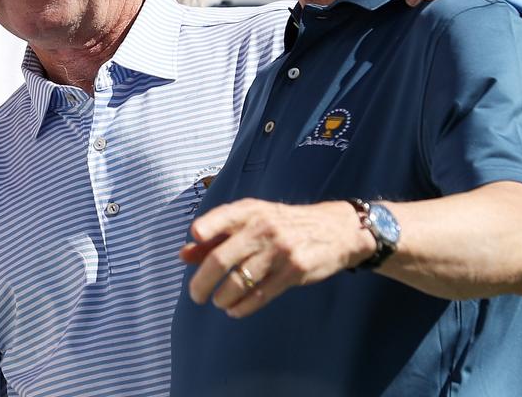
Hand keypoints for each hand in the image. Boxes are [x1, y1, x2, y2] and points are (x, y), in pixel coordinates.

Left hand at [180, 199, 373, 317]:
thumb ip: (217, 236)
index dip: (204, 229)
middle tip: (195, 295)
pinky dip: (242, 307)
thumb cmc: (284, 225)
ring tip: (219, 302)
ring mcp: (280, 250)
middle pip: (221, 259)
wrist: (337, 230)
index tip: (194, 240)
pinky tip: (235, 310)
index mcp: (251, 211)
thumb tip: (183, 255)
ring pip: (239, 281)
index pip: (222, 217)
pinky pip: (261, 295)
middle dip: (202, 282)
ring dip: (222, 297)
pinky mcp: (295, 271)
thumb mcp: (253, 220)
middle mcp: (263, 228)